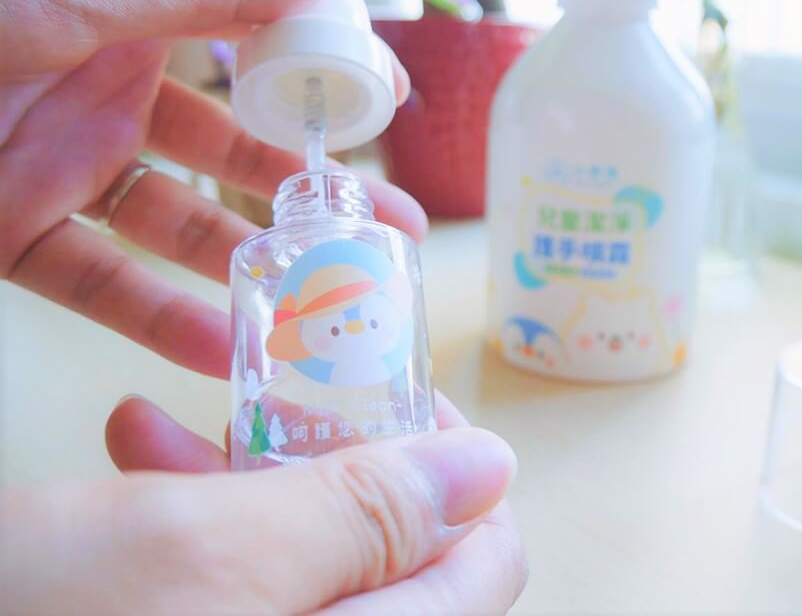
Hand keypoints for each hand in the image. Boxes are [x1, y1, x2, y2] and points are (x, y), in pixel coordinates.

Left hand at [0, 0, 424, 378]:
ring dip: (243, 271)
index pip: (248, 55)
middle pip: (227, 156)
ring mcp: (59, 167)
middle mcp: (104, 93)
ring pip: (173, 229)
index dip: (314, 88)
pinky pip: (96, 283)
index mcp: (129, 18)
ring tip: (319, 309)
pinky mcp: (9, 232)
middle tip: (381, 237)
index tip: (380, 120)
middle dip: (305, 198)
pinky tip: (221, 346)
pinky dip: (156, 318)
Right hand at [2, 393, 527, 614]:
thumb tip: (493, 467)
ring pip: (300, 562)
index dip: (455, 468)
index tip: (399, 398)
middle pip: (389, 556)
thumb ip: (365, 515)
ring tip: (156, 431)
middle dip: (321, 464)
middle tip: (272, 400)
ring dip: (241, 483)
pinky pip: (232, 586)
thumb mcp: (207, 549)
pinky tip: (126, 460)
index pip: (487, 563)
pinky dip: (191, 524)